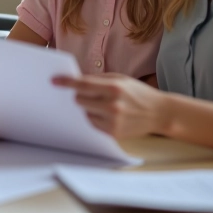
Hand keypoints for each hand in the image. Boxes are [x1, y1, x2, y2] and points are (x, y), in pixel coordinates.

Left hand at [53, 73, 168, 138]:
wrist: (159, 112)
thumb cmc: (138, 93)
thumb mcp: (120, 79)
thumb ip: (98, 79)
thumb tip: (75, 81)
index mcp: (113, 87)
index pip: (83, 84)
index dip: (67, 82)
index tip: (54, 81)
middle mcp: (112, 105)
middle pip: (79, 101)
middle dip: (78, 97)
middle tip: (82, 94)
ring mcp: (112, 121)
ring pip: (85, 114)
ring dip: (87, 109)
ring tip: (100, 105)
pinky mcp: (113, 133)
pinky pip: (93, 124)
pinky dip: (94, 118)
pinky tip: (104, 114)